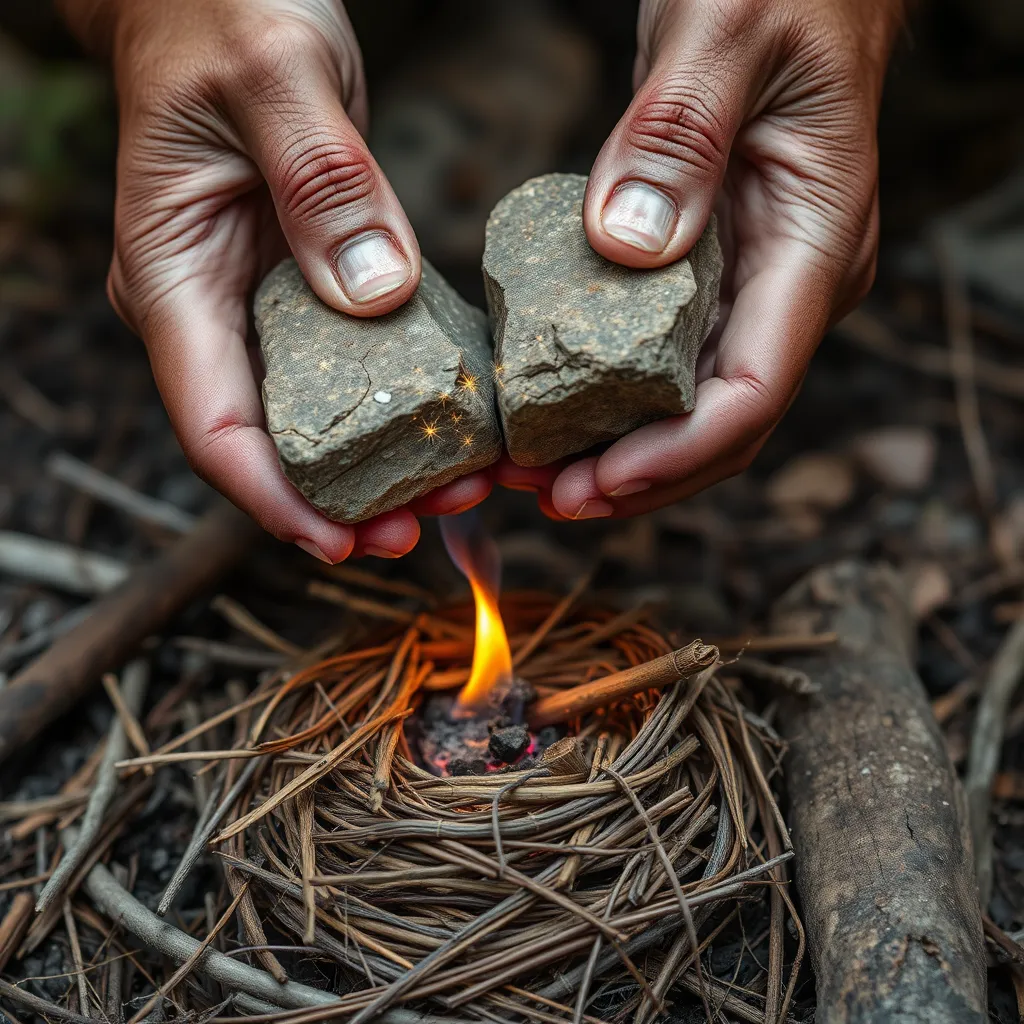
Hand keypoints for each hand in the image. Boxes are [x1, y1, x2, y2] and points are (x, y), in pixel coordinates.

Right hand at [61, 0, 490, 561]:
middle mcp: (207, 311)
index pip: (213, 427)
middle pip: (270, 442)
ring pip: (313, 418)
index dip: (276, 501)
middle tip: (434, 518)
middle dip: (347, 498)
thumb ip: (320, 180)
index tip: (346, 544)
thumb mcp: (275, 76)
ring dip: (382, 463)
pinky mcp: (303, 289)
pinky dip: (397, 404)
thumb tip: (372, 294)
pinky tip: (455, 419)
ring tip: (463, 484)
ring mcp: (254, 305)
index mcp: (173, 279)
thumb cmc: (222, 13)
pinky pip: (345, 369)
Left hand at [497, 0, 900, 519]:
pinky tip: (554, 411)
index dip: (677, 453)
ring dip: (620, 451)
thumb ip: (679, 133)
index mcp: (814, 243)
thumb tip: (628, 246)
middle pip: (722, 422)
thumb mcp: (726, 32)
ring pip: (691, 404)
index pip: (755, 388)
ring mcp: (752, 281)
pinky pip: (663, 359)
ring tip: (536, 472)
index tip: (598, 481)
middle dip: (638, 474)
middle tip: (546, 496)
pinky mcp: (708, 271)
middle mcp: (790, 282)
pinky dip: (612, 399)